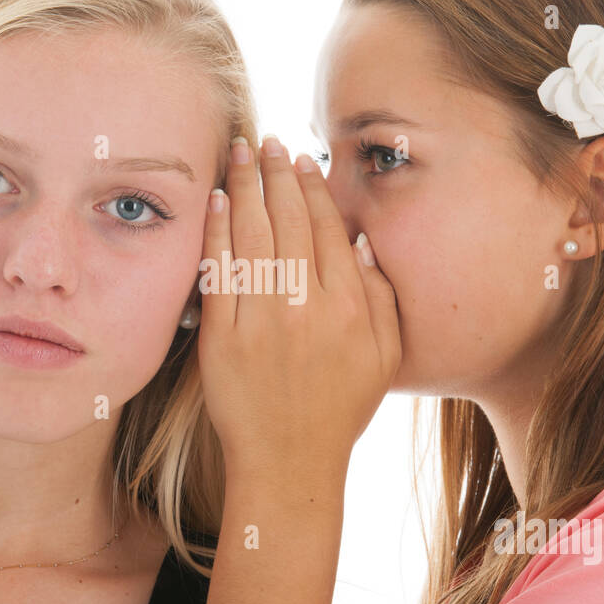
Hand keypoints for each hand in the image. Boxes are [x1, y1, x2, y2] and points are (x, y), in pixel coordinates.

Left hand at [197, 134, 400, 489]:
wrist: (289, 462)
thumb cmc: (340, 410)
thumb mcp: (385, 357)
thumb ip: (381, 297)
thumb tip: (362, 242)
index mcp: (348, 307)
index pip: (326, 228)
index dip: (311, 188)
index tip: (301, 161)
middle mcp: (305, 306)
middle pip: (286, 220)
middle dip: (274, 172)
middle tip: (265, 140)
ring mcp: (260, 321)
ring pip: (251, 236)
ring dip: (244, 187)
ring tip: (238, 152)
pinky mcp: (223, 337)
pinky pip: (219, 272)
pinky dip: (218, 232)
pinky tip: (218, 202)